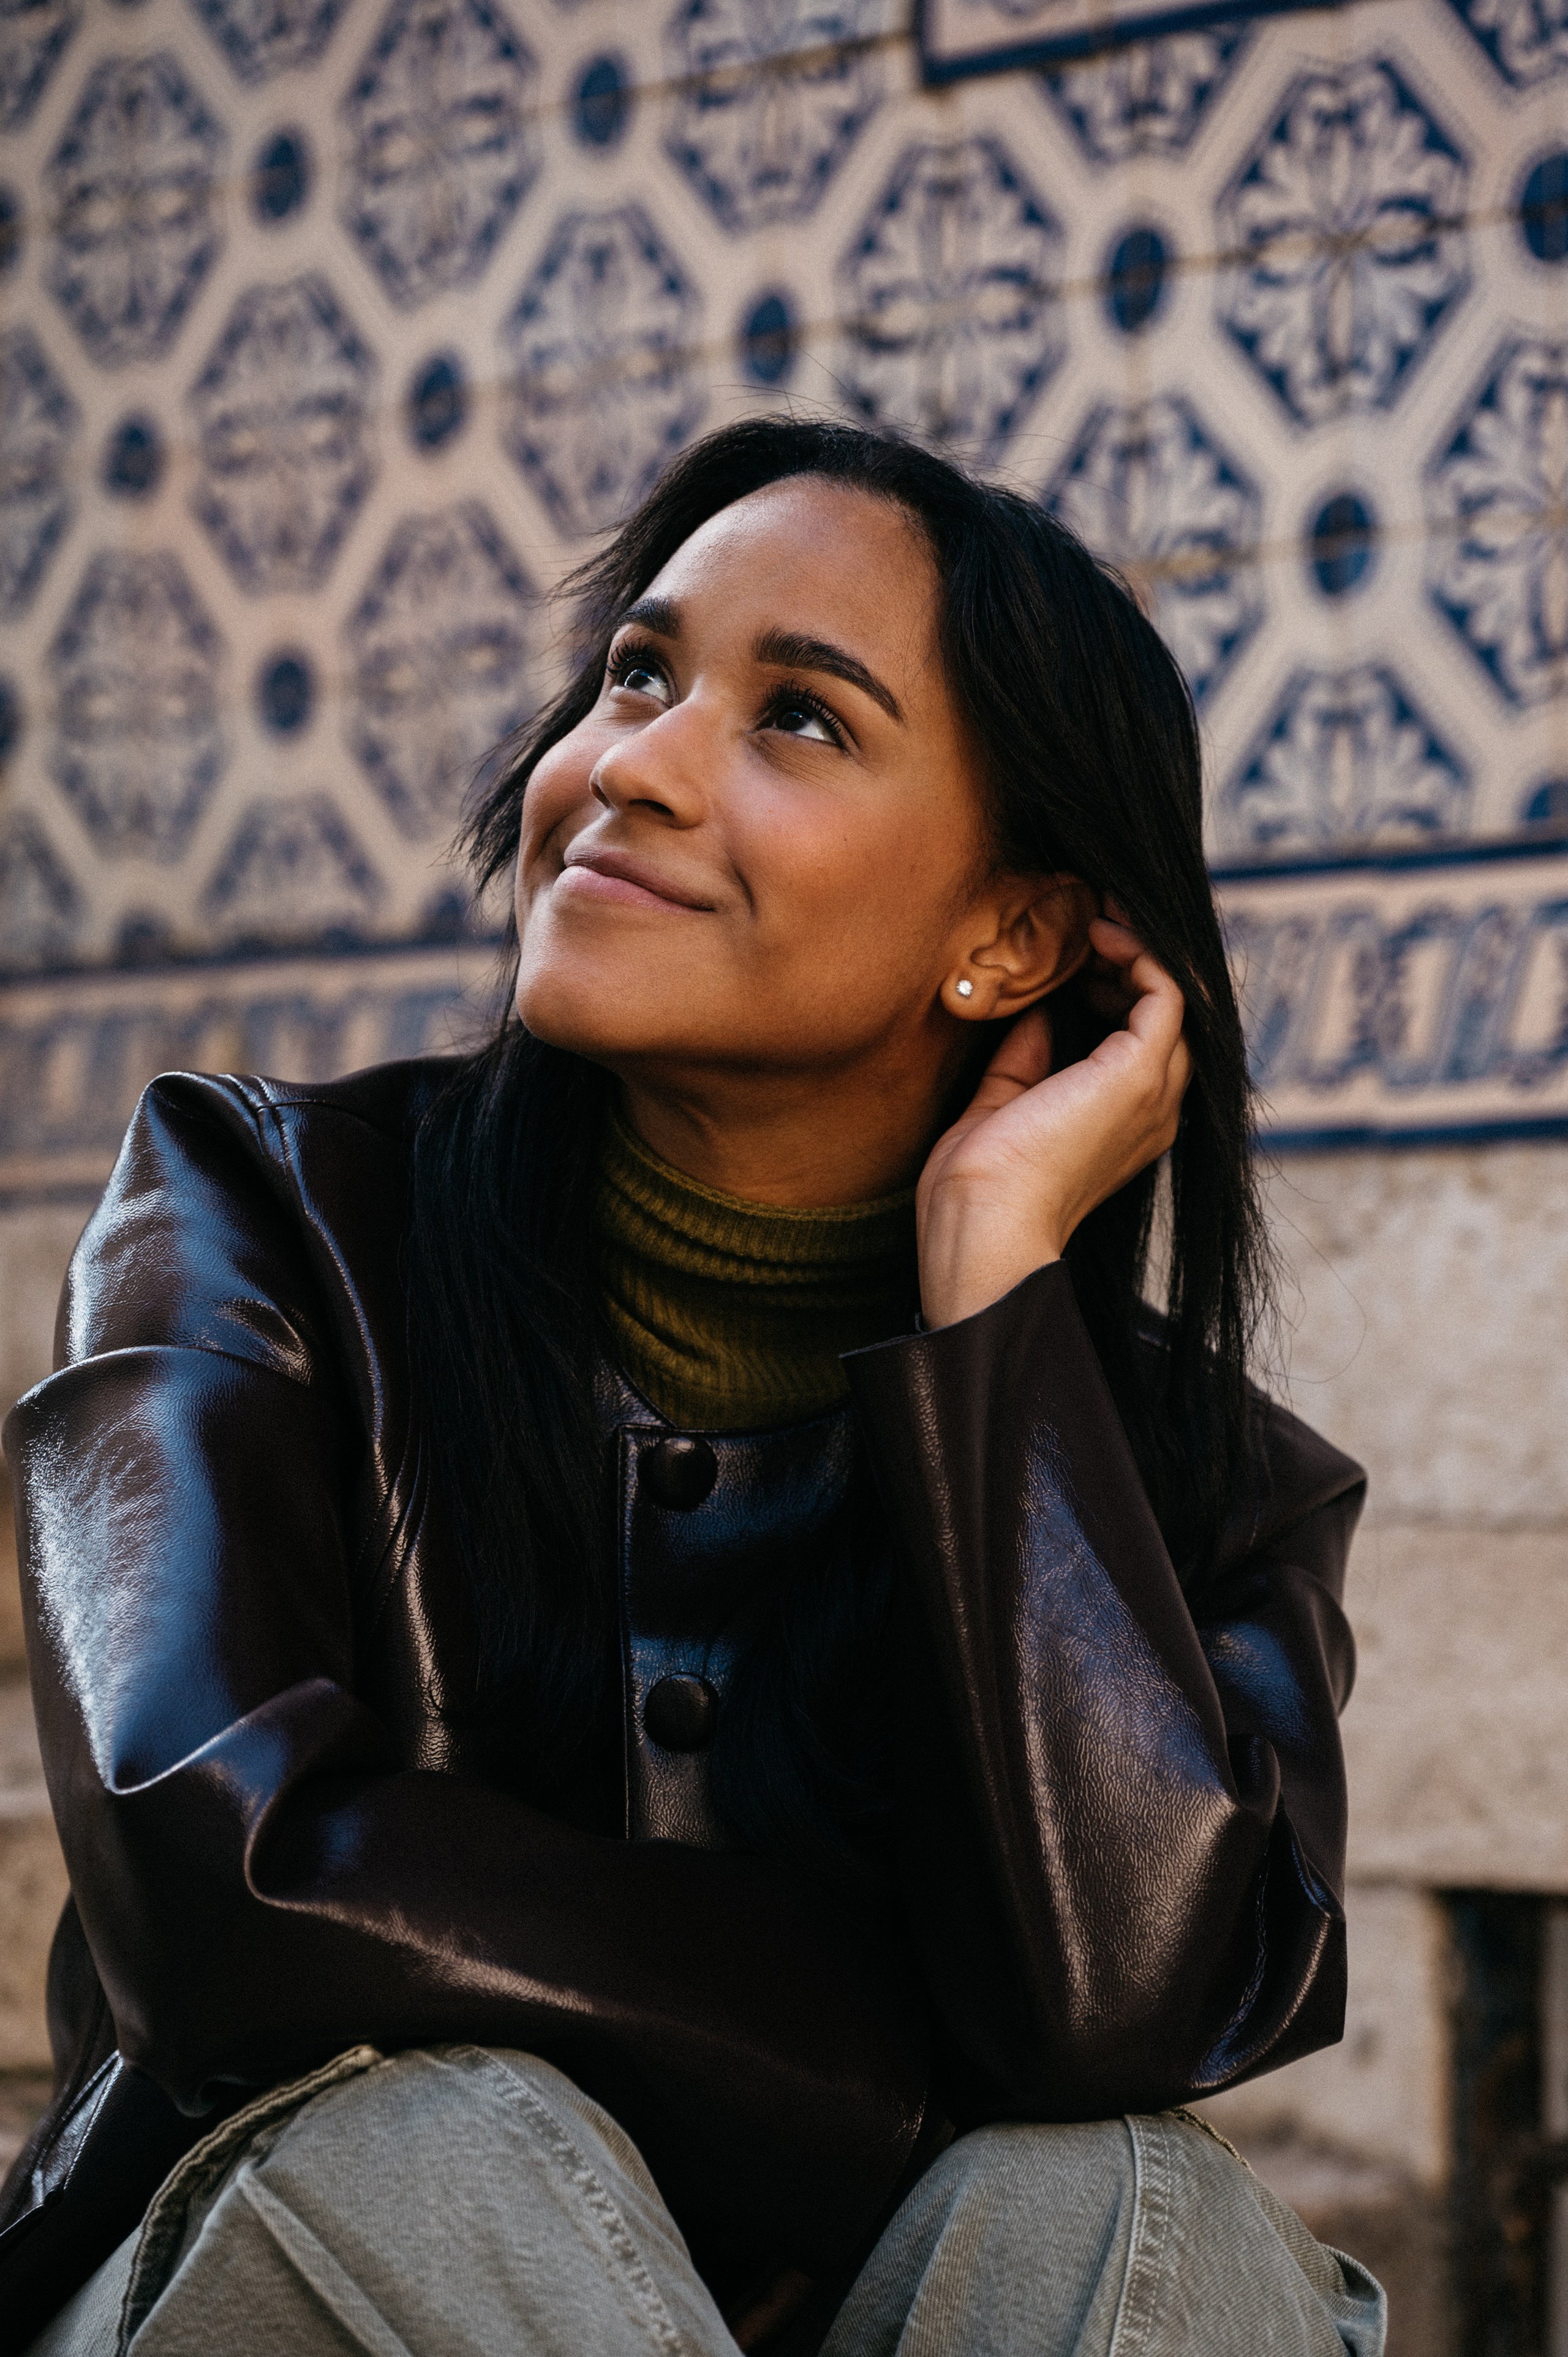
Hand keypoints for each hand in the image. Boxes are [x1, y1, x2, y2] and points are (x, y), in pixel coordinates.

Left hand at [916, 917, 1192, 1329]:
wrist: (982, 1222)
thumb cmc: (980, 1184)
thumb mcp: (1002, 1105)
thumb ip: (1026, 1059)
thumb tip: (1038, 1013)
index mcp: (1124, 1124)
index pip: (1139, 1039)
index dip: (1113, 987)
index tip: (1073, 954)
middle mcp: (1153, 1109)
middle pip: (1165, 1014)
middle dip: (1131, 961)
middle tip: (1088, 922)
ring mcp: (1153, 1091)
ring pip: (1174, 997)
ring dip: (1138, 949)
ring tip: (1096, 917)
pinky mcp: (1140, 1072)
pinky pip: (1166, 991)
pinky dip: (1139, 953)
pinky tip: (1100, 935)